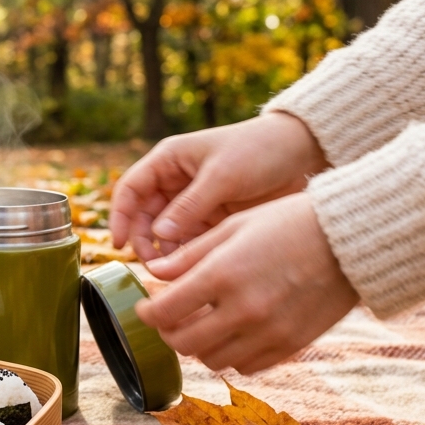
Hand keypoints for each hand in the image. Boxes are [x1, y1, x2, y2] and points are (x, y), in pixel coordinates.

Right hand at [110, 113, 328, 261]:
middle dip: (144, 240)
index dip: (121, 217)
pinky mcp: (213, 219)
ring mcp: (194, 202)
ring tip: (173, 272)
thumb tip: (159, 235)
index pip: (131, 189)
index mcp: (169, 160)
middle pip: (145, 216)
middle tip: (152, 265)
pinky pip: (190, 241)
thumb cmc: (260, 151)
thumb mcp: (222, 176)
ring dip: (165, 252)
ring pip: (165, 233)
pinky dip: (187, 255)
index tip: (120, 244)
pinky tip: (192, 270)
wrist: (304, 153)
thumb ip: (189, 206)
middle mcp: (176, 182)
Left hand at [133, 193, 358, 373]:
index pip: (164, 313)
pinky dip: (232, 355)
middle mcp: (242, 310)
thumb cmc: (290, 222)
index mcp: (222, 275)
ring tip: (203, 324)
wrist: (351, 240)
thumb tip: (154, 272)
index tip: (145, 308)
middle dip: (169, 332)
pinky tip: (234, 333)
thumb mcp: (234, 227)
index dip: (146, 314)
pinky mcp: (290, 345)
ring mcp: (268, 332)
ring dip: (200, 345)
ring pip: (213, 360)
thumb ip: (190, 254)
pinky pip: (246, 366)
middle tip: (170, 319)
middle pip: (183, 344)